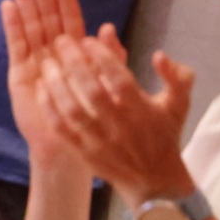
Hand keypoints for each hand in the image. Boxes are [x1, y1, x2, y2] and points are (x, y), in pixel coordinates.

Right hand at [2, 0, 101, 164]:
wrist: (75, 147)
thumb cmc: (96, 119)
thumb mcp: (113, 85)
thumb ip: (110, 58)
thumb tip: (106, 27)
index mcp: (75, 53)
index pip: (69, 17)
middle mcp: (52, 53)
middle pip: (46, 15)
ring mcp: (35, 62)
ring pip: (30, 25)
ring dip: (24, 1)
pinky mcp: (21, 75)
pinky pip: (17, 45)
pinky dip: (13, 26)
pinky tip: (9, 6)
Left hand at [39, 38, 196, 207]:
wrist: (154, 180)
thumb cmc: (165, 134)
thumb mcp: (179, 104)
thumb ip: (178, 77)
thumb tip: (159, 55)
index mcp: (143, 112)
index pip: (120, 80)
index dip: (103, 57)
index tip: (88, 39)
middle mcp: (120, 127)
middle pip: (93, 91)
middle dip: (75, 63)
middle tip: (61, 41)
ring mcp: (100, 142)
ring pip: (73, 110)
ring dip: (57, 84)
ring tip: (47, 62)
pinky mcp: (84, 153)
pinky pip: (62, 128)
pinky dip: (49, 107)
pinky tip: (41, 88)